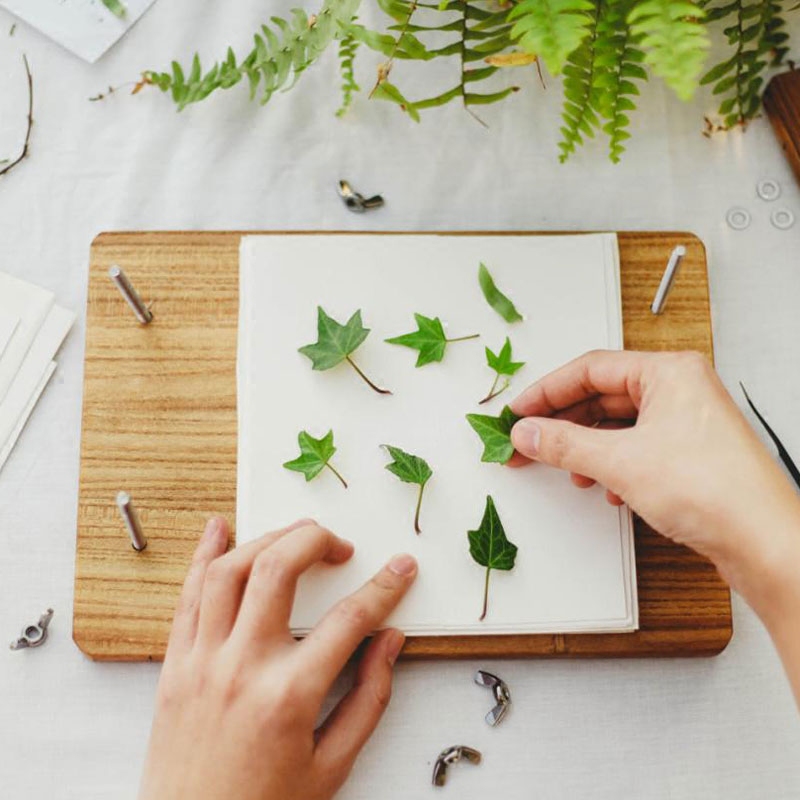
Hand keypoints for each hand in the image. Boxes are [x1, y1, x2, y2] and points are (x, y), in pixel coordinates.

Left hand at [139, 517, 417, 799]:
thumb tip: (389, 643)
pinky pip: (188, 595)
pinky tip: (219, 530)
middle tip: (340, 547)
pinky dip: (205, 555)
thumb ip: (369, 699)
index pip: (349, 620)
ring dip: (267, 538)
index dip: (384, 587)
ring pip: (230, 569)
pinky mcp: (175, 664)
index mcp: (288, 697)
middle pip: (279, 569)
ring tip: (295, 535)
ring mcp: (202, 661)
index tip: (400, 570)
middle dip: (316, 540)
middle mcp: (241, 668)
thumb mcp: (331, 766)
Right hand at [508, 350, 799, 623]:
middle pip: (601, 395)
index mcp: (669, 372)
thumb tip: (529, 432)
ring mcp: (685, 423)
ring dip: (584, 446)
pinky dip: (609, 464)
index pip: (590, 368)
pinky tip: (602, 485)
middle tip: (528, 438)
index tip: (518, 411)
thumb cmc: (716, 490)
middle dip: (562, 421)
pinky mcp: (687, 454)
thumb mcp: (621, 461)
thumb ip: (565, 443)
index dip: (546, 391)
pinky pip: (633, 447)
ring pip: (617, 424)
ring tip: (562, 465)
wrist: (764, 543)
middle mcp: (680, 390)